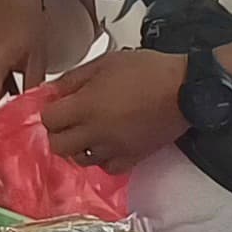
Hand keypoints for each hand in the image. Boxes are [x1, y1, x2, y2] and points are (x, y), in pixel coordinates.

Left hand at [41, 46, 191, 169]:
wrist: (183, 89)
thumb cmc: (146, 70)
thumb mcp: (104, 63)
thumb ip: (73, 78)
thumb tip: (52, 90)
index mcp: (86, 106)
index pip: (48, 120)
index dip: (50, 111)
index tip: (58, 103)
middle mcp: (95, 133)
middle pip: (58, 145)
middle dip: (58, 132)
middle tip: (69, 118)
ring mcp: (113, 149)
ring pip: (80, 159)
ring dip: (79, 146)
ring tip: (88, 130)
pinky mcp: (132, 159)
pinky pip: (106, 168)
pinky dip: (102, 158)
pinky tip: (107, 143)